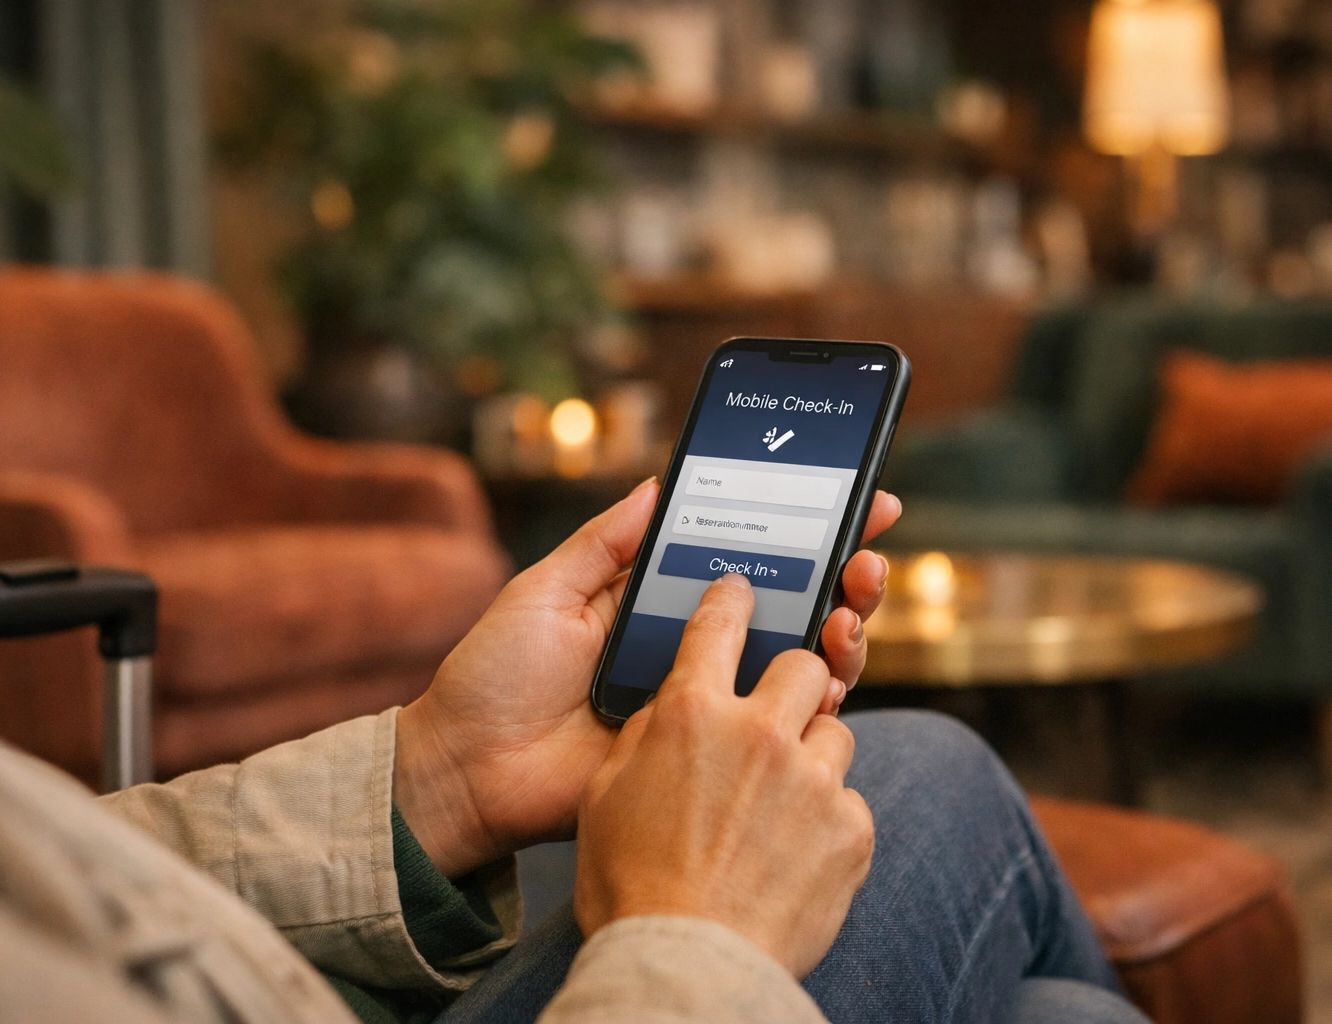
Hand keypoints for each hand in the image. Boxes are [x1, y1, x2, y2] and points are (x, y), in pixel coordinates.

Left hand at [394, 478, 900, 876]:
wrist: (467, 771)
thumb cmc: (494, 677)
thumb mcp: (544, 592)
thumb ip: (603, 543)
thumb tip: (657, 482)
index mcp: (656, 603)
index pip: (744, 560)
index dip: (802, 531)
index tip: (852, 497)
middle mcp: (693, 650)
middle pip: (789, 609)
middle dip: (841, 576)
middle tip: (864, 553)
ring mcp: (706, 703)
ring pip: (799, 665)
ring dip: (843, 629)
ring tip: (851, 604)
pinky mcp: (708, 755)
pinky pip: (778, 727)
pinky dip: (821, 698)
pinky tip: (833, 669)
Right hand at [574, 574, 874, 977]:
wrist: (683, 966)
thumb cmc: (630, 886)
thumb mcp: (607, 796)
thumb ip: (644, 737)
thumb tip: (672, 710)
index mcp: (691, 714)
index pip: (719, 624)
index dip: (732, 600)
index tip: (742, 591)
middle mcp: (759, 732)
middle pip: (805, 665)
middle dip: (795, 679)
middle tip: (775, 712)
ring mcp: (812, 780)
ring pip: (835, 730)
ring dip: (811, 754)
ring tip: (780, 801)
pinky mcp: (851, 829)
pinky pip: (849, 800)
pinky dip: (827, 818)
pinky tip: (795, 851)